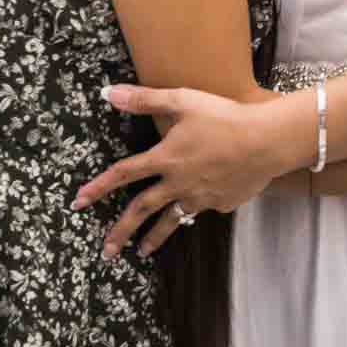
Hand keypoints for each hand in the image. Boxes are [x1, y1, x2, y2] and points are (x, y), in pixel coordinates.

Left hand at [73, 85, 298, 258]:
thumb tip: (108, 93)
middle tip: (105, 251)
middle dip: (120, 231)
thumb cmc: (225, 116)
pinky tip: (199, 210)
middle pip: (142, 210)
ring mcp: (200, 197)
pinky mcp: (222, 203)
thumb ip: (145, 99)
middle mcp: (178, 183)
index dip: (99, 187)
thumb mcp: (183, 100)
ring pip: (170, 221)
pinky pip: (205, 209)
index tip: (78, 202)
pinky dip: (197, 211)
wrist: (267, 141)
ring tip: (140, 252)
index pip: (123, 174)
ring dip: (152, 239)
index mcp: (165, 158)